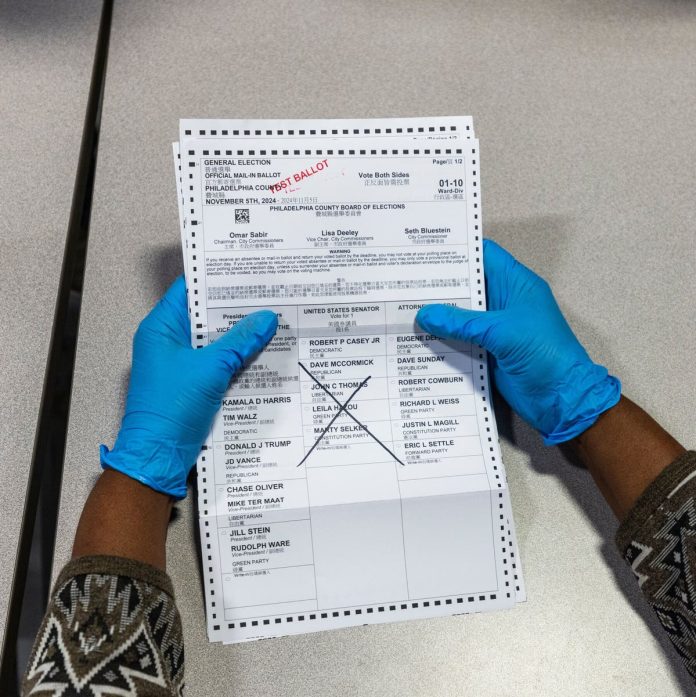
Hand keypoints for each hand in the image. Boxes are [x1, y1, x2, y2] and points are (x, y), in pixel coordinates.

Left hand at [100, 276, 277, 497]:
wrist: (158, 455)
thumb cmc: (169, 410)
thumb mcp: (210, 369)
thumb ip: (239, 342)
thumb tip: (265, 319)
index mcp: (162, 328)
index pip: (189, 290)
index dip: (215, 278)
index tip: (244, 271)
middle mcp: (169, 341)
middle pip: (204, 315)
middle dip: (235, 308)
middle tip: (267, 296)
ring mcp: (181, 363)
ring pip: (214, 340)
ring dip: (239, 334)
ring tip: (270, 320)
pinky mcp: (193, 382)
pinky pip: (218, 361)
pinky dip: (237, 357)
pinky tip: (261, 352)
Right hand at [416, 239, 619, 443]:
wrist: (561, 398)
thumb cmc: (544, 354)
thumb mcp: (501, 332)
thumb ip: (460, 322)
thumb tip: (424, 314)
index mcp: (515, 285)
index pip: (484, 255)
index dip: (457, 250)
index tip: (426, 249)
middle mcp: (503, 302)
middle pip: (467, 286)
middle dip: (438, 284)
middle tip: (403, 280)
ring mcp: (494, 327)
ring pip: (460, 315)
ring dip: (437, 314)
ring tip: (401, 306)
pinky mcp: (487, 351)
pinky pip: (459, 340)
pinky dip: (441, 338)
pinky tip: (416, 337)